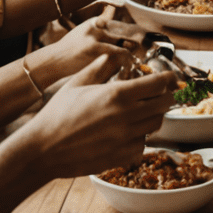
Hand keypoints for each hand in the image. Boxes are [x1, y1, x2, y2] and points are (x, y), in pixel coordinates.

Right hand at [19, 57, 177, 181]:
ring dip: (152, 116)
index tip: (168, 78)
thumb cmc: (57, 114)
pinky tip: (126, 132)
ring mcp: (126, 138)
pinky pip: (143, 144)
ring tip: (140, 111)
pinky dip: (140, 137)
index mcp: (117, 94)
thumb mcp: (76, 83)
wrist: (44, 149)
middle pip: (164, 104)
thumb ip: (99, 68)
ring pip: (156, 124)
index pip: (158, 84)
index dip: (167, 79)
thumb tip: (111, 56)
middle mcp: (127, 116)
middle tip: (158, 94)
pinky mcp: (122, 156)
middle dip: (164, 97)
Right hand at [33, 6, 143, 86]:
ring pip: (122, 40)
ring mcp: (96, 36)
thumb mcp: (81, 36)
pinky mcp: (96, 48)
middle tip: (142, 46)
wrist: (53, 61)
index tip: (139, 36)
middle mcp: (95, 25)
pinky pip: (118, 50)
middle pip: (122, 30)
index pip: (117, 23)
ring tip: (137, 56)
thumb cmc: (68, 52)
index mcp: (93, 22)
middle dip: (133, 38)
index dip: (129, 31)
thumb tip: (118, 39)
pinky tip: (131, 61)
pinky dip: (127, 56)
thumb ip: (97, 35)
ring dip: (131, 48)